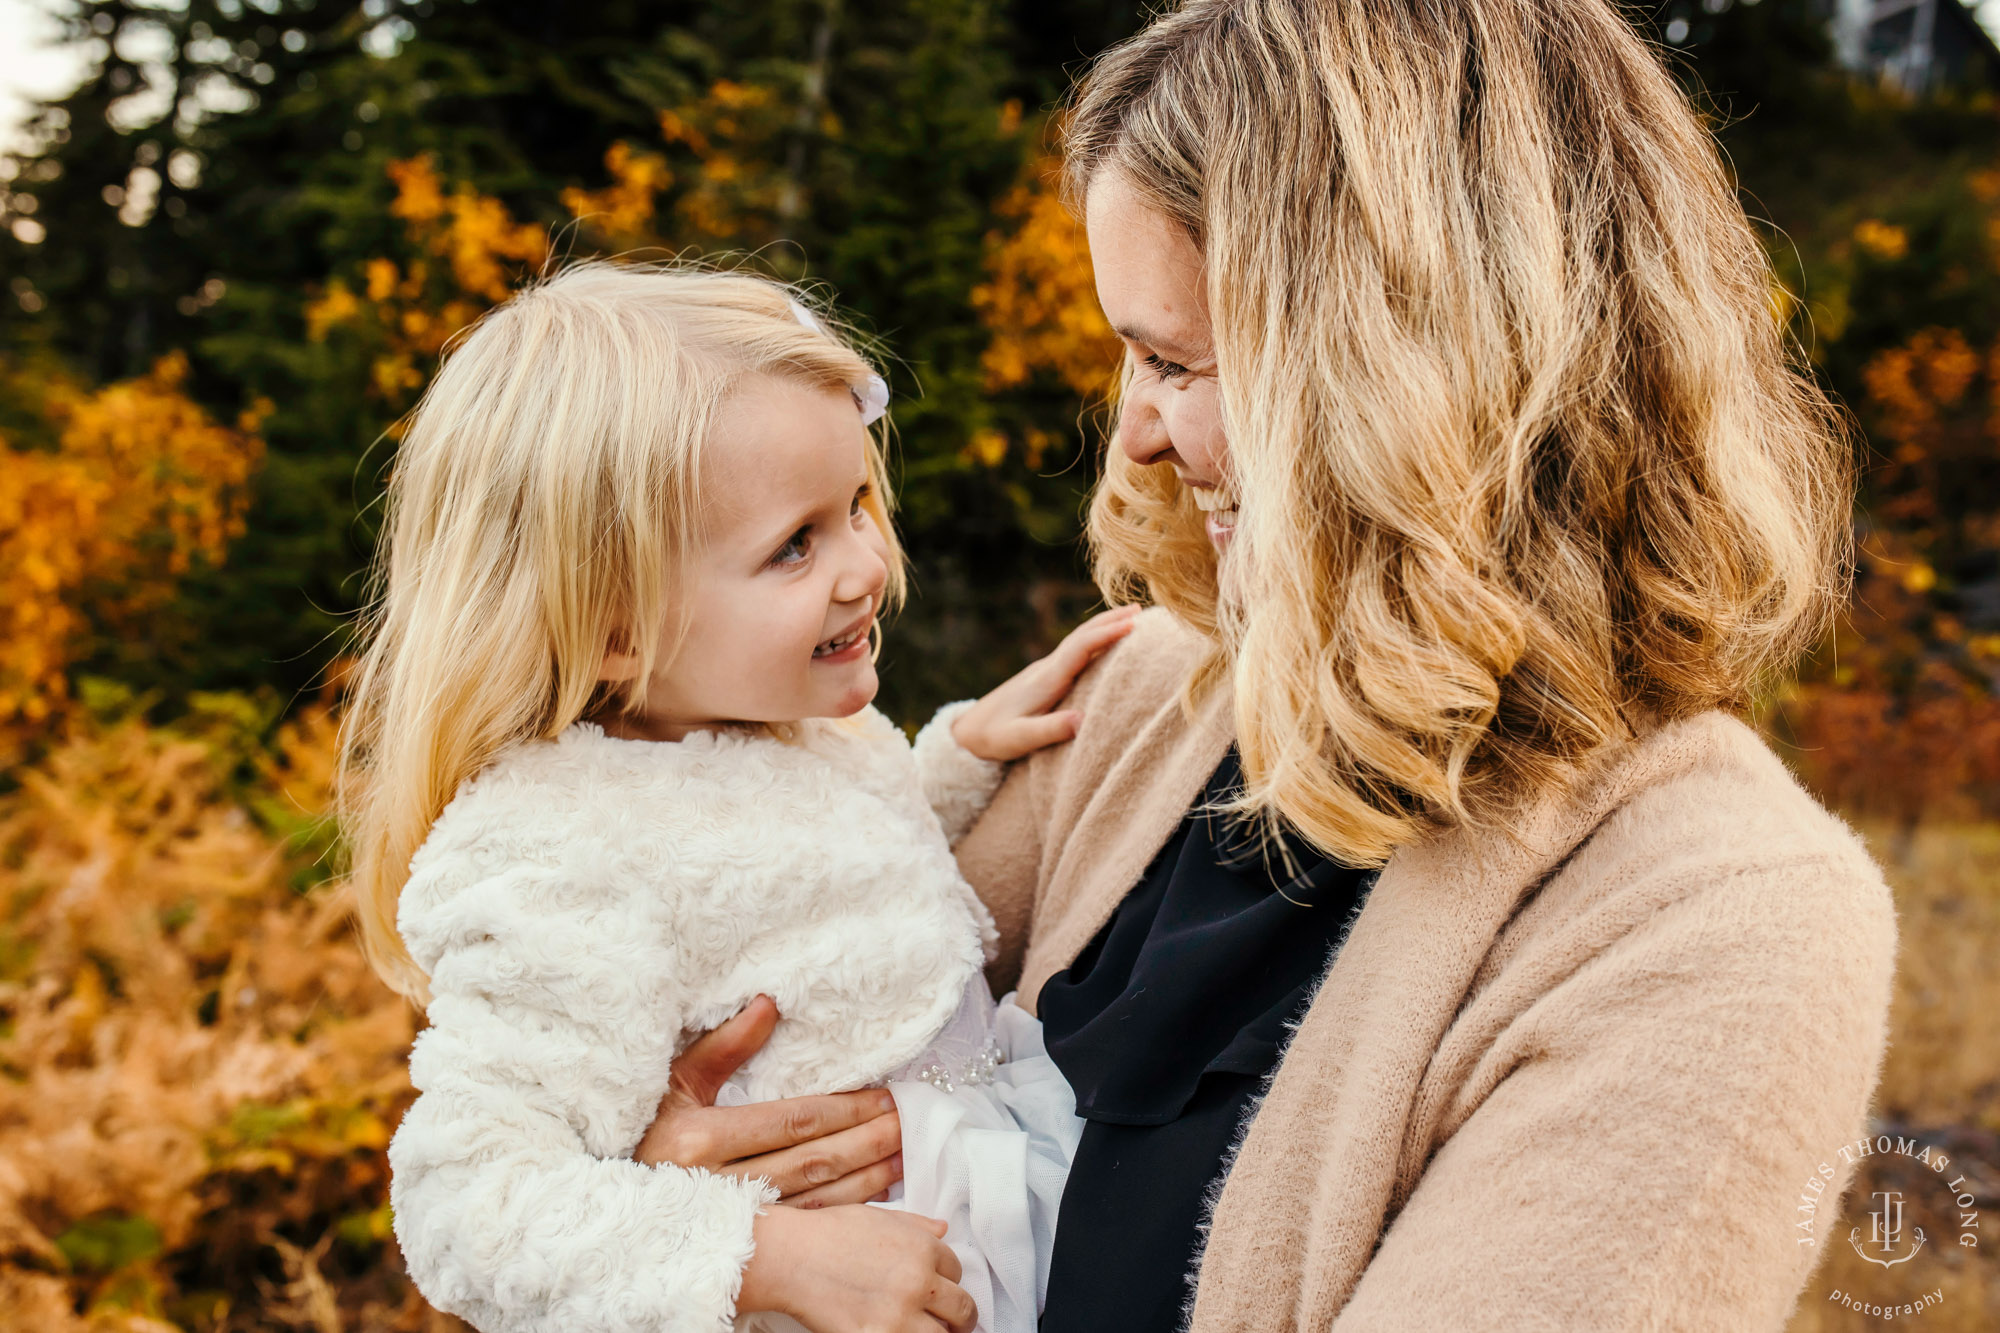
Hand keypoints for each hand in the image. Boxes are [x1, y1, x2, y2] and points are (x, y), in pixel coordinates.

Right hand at [637, 995, 904, 1207]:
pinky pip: (807, 1228)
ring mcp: (733, 1220)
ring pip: (816, 1199)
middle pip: (813, 1161)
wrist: (611, 1205)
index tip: (884, 1096)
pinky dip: (847, 1212)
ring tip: (903, 1155)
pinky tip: (876, 1196)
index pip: (793, 1122)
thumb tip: (769, 1004)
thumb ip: (723, 1046)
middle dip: (867, 1141)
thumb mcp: (674, 1083)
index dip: (845, 1109)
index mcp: (701, 1140)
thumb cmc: (644, 1132)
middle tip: (908, 1122)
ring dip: (867, 1178)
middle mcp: (719, 1185)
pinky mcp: (743, 1244)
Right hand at [738, 1205, 975, 1332]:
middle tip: (958, 1323)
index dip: (949, 1279)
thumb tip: (943, 1228)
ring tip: (931, 1331)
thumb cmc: (827, 1233)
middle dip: (962, 1316)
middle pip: (962, 1308)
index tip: (942, 1288)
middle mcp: (919, 1282)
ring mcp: (900, 1316)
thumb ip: (915, 1224)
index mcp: (922, 1248)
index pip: (957, 1270)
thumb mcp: (877, 1216)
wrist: (790, 1257)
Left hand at [950, 605, 1141, 761]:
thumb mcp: (1018, 739)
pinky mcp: (1045, 677)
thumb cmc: (992, 738)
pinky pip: (1076, 650)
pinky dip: (1095, 638)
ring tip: (1132, 617)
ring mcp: (1045, 670)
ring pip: (1079, 639)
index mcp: (1045, 679)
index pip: (1080, 648)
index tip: (1133, 625)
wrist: (967, 732)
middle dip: (1111, 621)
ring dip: (1104, 625)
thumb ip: (1049, 730)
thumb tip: (1082, 721)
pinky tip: (1105, 640)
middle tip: (1141, 610)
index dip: (1106, 634)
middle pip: (1082, 635)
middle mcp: (1046, 668)